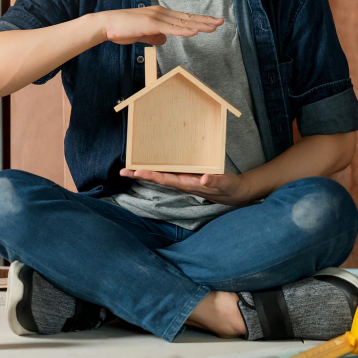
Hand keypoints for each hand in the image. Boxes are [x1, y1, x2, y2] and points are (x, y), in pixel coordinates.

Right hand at [97, 6, 222, 45]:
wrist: (107, 25)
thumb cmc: (122, 30)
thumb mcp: (142, 35)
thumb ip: (154, 37)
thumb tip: (164, 40)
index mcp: (160, 16)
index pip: (183, 18)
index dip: (198, 21)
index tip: (212, 23)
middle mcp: (161, 13)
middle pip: (187, 18)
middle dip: (205, 21)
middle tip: (221, 22)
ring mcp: (157, 18)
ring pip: (182, 22)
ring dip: (199, 24)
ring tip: (213, 26)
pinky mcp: (151, 24)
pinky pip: (171, 28)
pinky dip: (184, 30)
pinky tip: (195, 31)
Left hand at [119, 168, 253, 205]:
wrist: (235, 193)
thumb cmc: (229, 188)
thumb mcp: (225, 183)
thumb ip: (215, 181)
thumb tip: (204, 179)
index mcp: (188, 183)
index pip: (166, 179)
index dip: (151, 175)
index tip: (136, 171)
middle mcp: (182, 183)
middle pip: (158, 178)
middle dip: (140, 175)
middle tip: (122, 171)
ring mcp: (184, 180)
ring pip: (161, 176)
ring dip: (146, 172)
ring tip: (130, 168)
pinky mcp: (187, 176)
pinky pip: (169, 172)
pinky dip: (158, 168)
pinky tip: (149, 164)